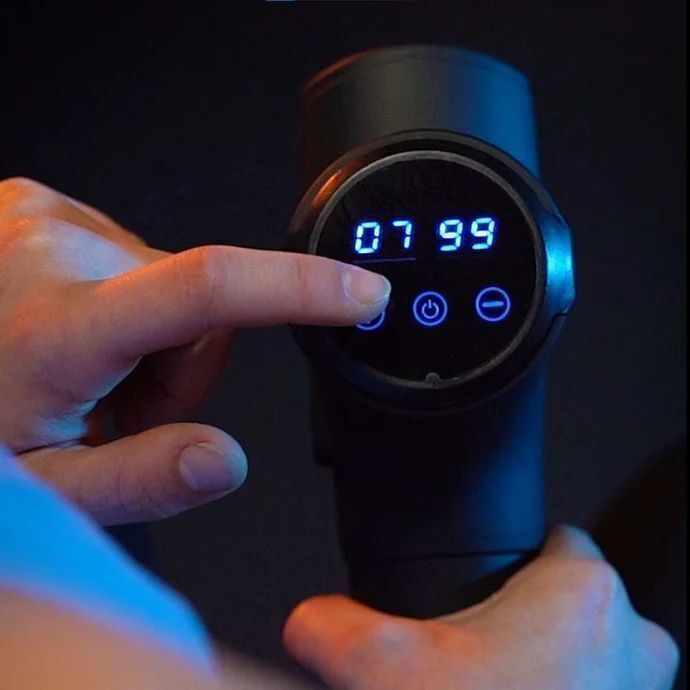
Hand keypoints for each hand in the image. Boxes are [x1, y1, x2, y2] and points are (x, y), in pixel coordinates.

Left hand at [0, 177, 389, 523]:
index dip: (302, 288)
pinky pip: (133, 256)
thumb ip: (141, 478)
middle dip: (179, 368)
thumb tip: (225, 459)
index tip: (362, 293)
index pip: (211, 289)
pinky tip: (72, 332)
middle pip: (200, 310)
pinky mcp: (42, 205)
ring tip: (87, 371)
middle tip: (116, 404)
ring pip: (169, 283)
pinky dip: (120, 302)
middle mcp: (52, 249)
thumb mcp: (49, 486)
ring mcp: (44, 217)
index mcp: (58, 326)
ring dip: (146, 337)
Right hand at [284, 527, 678, 689]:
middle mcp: (631, 639)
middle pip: (569, 597)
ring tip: (491, 687)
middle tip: (477, 650)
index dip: (515, 554)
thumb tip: (308, 618)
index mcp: (582, 592)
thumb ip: (333, 627)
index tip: (487, 579)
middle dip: (524, 616)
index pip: (555, 538)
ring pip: (590, 651)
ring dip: (547, 664)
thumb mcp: (385, 670)